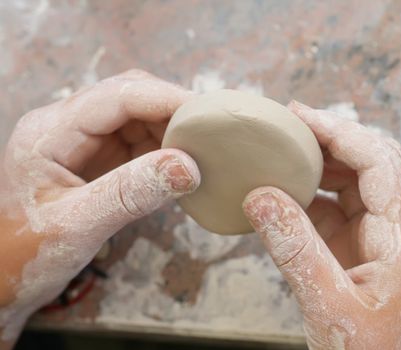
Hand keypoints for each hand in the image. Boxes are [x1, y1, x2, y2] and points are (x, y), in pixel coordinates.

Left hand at [0, 70, 199, 346]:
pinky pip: (138, 143)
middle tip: (211, 133)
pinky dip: (164, 150)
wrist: (2, 281)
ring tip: (203, 150)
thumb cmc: (23, 255)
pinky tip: (183, 165)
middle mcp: (65, 127)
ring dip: (171, 130)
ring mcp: (81, 142)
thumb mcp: (76, 225)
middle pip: (129, 97)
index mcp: (50, 131)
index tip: (207, 116)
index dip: (166, 99)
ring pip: (137, 117)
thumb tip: (189, 166)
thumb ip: (130, 193)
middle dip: (172, 110)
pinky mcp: (96, 160)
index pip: (117, 97)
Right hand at [243, 102, 400, 348]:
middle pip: (367, 164)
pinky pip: (332, 213)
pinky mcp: (356, 255)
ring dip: (318, 166)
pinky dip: (306, 198)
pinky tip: (281, 195)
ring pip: (350, 186)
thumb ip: (295, 250)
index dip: (341, 132)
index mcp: (400, 238)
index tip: (300, 117)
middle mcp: (391, 231)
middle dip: (329, 140)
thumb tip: (261, 197)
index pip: (379, 161)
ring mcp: (374, 242)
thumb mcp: (330, 306)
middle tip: (288, 125)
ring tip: (282, 152)